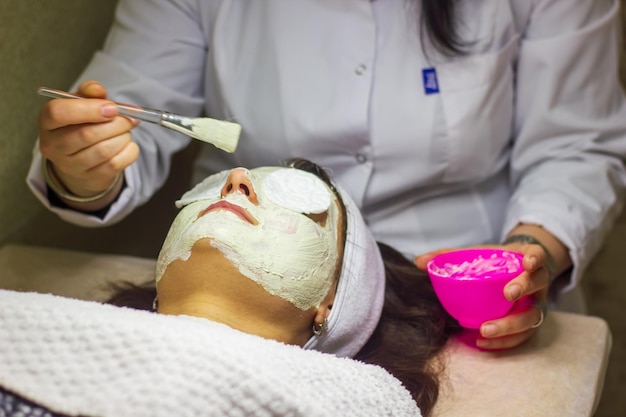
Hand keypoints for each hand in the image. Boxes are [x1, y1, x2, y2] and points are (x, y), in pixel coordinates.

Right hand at [38, 80, 139, 208]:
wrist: (81, 160)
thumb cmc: (81, 125)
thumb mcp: (82, 104)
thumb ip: (90, 93)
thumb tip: (97, 89)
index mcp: (47, 122)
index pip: (59, 112)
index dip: (89, 109)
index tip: (112, 108)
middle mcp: (53, 146)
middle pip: (86, 134)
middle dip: (115, 124)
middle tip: (128, 119)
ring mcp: (70, 166)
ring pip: (103, 151)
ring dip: (123, 137)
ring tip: (126, 131)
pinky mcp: (90, 178)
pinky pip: (116, 164)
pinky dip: (129, 151)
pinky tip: (128, 144)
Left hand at [415, 241, 551, 349]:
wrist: (514, 273)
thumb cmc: (495, 263)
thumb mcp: (476, 254)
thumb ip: (448, 256)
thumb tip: (418, 261)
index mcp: (526, 260)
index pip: (537, 256)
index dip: (535, 259)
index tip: (526, 262)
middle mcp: (537, 283)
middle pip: (538, 284)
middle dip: (524, 288)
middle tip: (508, 294)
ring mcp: (536, 304)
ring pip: (533, 316)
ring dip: (511, 324)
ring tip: (487, 329)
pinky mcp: (530, 324)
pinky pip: (522, 336)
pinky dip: (504, 341)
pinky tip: (483, 342)